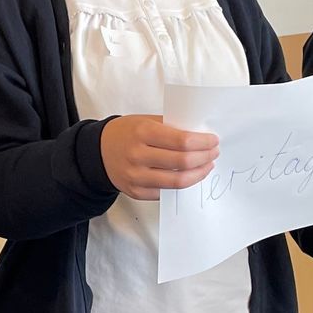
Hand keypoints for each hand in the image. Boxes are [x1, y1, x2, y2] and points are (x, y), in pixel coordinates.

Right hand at [100, 115, 218, 200]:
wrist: (99, 152)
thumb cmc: (128, 133)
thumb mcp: (147, 121)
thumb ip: (172, 127)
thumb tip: (201, 137)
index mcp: (142, 133)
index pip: (182, 141)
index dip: (203, 142)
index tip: (213, 140)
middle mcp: (138, 156)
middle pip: (183, 162)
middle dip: (205, 158)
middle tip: (214, 153)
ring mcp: (136, 177)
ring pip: (178, 181)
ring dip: (199, 174)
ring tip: (206, 166)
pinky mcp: (136, 192)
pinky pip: (167, 192)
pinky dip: (183, 183)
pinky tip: (190, 175)